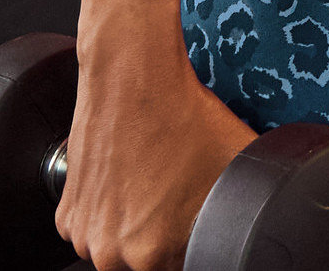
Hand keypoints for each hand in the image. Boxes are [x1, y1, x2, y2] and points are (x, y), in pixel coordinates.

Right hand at [56, 20, 254, 270]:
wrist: (134, 77)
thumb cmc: (181, 116)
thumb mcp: (235, 169)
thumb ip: (243, 213)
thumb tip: (262, 222)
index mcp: (151, 253)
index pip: (179, 265)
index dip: (191, 243)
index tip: (192, 219)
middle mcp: (111, 251)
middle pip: (145, 261)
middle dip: (161, 238)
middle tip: (174, 197)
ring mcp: (83, 232)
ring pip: (116, 246)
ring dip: (131, 226)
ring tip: (151, 183)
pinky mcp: (66, 212)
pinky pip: (91, 228)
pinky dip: (106, 212)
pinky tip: (127, 179)